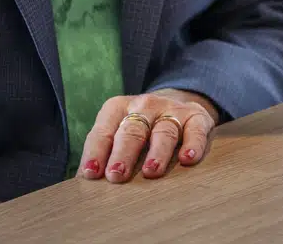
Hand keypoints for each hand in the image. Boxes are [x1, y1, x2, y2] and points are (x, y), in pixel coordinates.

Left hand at [79, 88, 219, 182]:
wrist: (176, 102)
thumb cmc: (139, 129)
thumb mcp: (118, 131)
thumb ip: (104, 152)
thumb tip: (86, 181)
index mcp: (118, 108)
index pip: (104, 131)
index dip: (96, 152)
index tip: (91, 173)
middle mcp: (145, 105)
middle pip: (133, 130)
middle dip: (124, 153)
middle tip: (117, 175)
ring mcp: (172, 110)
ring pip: (164, 131)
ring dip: (157, 152)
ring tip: (151, 172)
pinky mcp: (197, 117)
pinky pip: (195, 130)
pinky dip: (193, 144)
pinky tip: (188, 158)